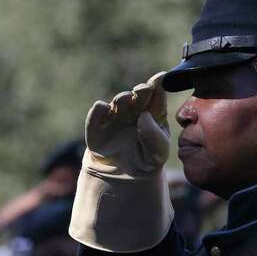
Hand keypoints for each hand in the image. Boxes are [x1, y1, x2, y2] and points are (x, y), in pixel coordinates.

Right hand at [69, 71, 173, 251]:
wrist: (126, 177)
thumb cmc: (147, 159)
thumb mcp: (159, 152)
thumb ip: (156, 136)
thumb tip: (144, 116)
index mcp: (152, 113)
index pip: (156, 96)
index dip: (158, 85)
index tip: (161, 78)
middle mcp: (133, 111)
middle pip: (137, 96)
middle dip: (141, 91)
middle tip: (144, 89)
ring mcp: (114, 118)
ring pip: (117, 103)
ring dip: (122, 99)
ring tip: (127, 99)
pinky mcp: (97, 129)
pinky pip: (95, 117)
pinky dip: (98, 112)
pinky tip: (102, 107)